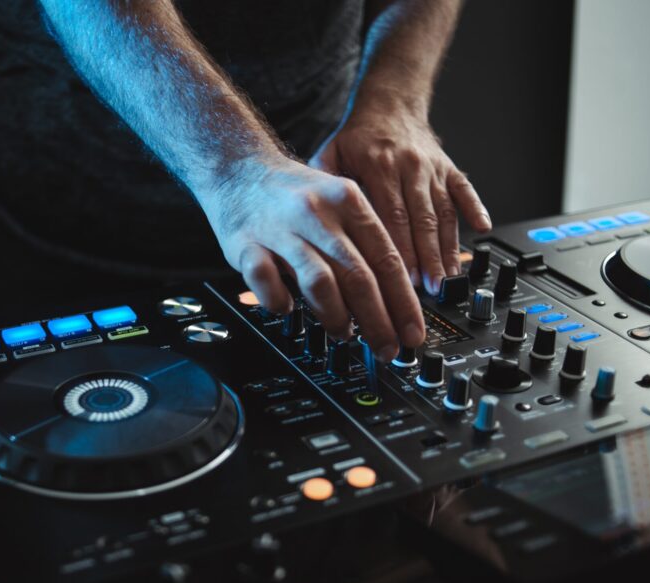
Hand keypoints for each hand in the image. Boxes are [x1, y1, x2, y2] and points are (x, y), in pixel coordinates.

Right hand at [199, 155, 424, 358]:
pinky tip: (287, 308)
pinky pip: (266, 280)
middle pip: (358, 276)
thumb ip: (364, 243)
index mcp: (348, 200)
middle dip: (378, 321)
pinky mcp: (245, 244)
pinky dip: (279, 301)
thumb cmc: (293, 194)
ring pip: (319, 282)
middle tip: (386, 348)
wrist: (237, 167)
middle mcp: (316, 213)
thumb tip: (396, 296)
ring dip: (336, 316)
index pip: (386, 259)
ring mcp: (280, 229)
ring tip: (343, 333)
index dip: (404, 304)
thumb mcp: (339, 201)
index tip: (412, 334)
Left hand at [311, 108, 490, 294]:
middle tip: (430, 288)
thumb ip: (322, 184)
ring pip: (444, 212)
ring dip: (448, 246)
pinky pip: (465, 190)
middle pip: (421, 220)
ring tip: (450, 276)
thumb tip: (312, 219)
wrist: (390, 103)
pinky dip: (475, 208)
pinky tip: (482, 229)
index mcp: (379, 166)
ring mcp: (432, 168)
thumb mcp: (331, 152)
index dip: (399, 248)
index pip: (391, 215)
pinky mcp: (449, 167)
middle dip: (427, 257)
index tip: (402, 276)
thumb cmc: (358, 136)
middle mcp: (410, 167)